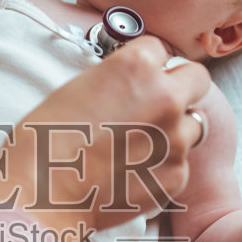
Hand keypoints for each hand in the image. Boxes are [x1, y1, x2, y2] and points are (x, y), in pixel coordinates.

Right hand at [0, 37, 210, 240]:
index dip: (149, 64)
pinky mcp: (177, 175)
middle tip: (158, 103)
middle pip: (197, 78)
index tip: (142, 76)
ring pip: (194, 123)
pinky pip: (181, 162)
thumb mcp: (77, 88)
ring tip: (144, 144)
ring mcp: (176, 138)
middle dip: (180, 87)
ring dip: (176, 128)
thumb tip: (129, 85)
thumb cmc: (46, 141)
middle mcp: (166, 96)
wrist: (45, 194)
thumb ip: (116, 80)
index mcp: (137, 66)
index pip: (160, 48)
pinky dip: (163, 165)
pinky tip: (134, 172)